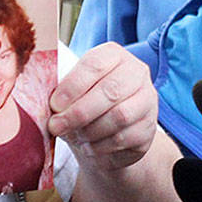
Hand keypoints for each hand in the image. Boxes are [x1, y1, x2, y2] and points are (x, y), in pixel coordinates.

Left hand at [48, 42, 158, 171]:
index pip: (94, 65)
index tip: (54, 105)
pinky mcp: (149, 128)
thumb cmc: (84, 103)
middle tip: (56, 126)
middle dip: (78, 112)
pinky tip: (88, 146)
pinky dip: (101, 145)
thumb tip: (51, 108)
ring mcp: (147, 100)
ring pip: (119, 116)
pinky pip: (124, 138)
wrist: (107, 133)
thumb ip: (62, 93)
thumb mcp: (72, 91)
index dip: (72, 86)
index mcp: (114, 55)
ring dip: (89, 131)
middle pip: (110, 91)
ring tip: (73, 136)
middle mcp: (136, 72)